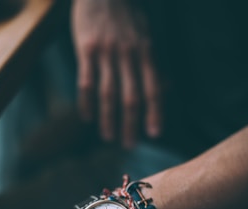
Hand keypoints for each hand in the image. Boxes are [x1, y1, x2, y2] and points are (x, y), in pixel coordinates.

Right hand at [71, 0, 160, 147]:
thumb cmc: (127, 16)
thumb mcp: (147, 35)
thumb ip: (155, 63)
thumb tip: (168, 88)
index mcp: (146, 52)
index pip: (153, 88)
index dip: (155, 112)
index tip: (155, 134)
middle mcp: (128, 54)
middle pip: (131, 96)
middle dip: (131, 124)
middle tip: (129, 145)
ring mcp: (106, 52)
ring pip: (108, 93)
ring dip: (108, 118)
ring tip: (108, 138)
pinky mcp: (86, 49)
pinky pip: (86, 81)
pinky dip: (86, 102)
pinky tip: (86, 117)